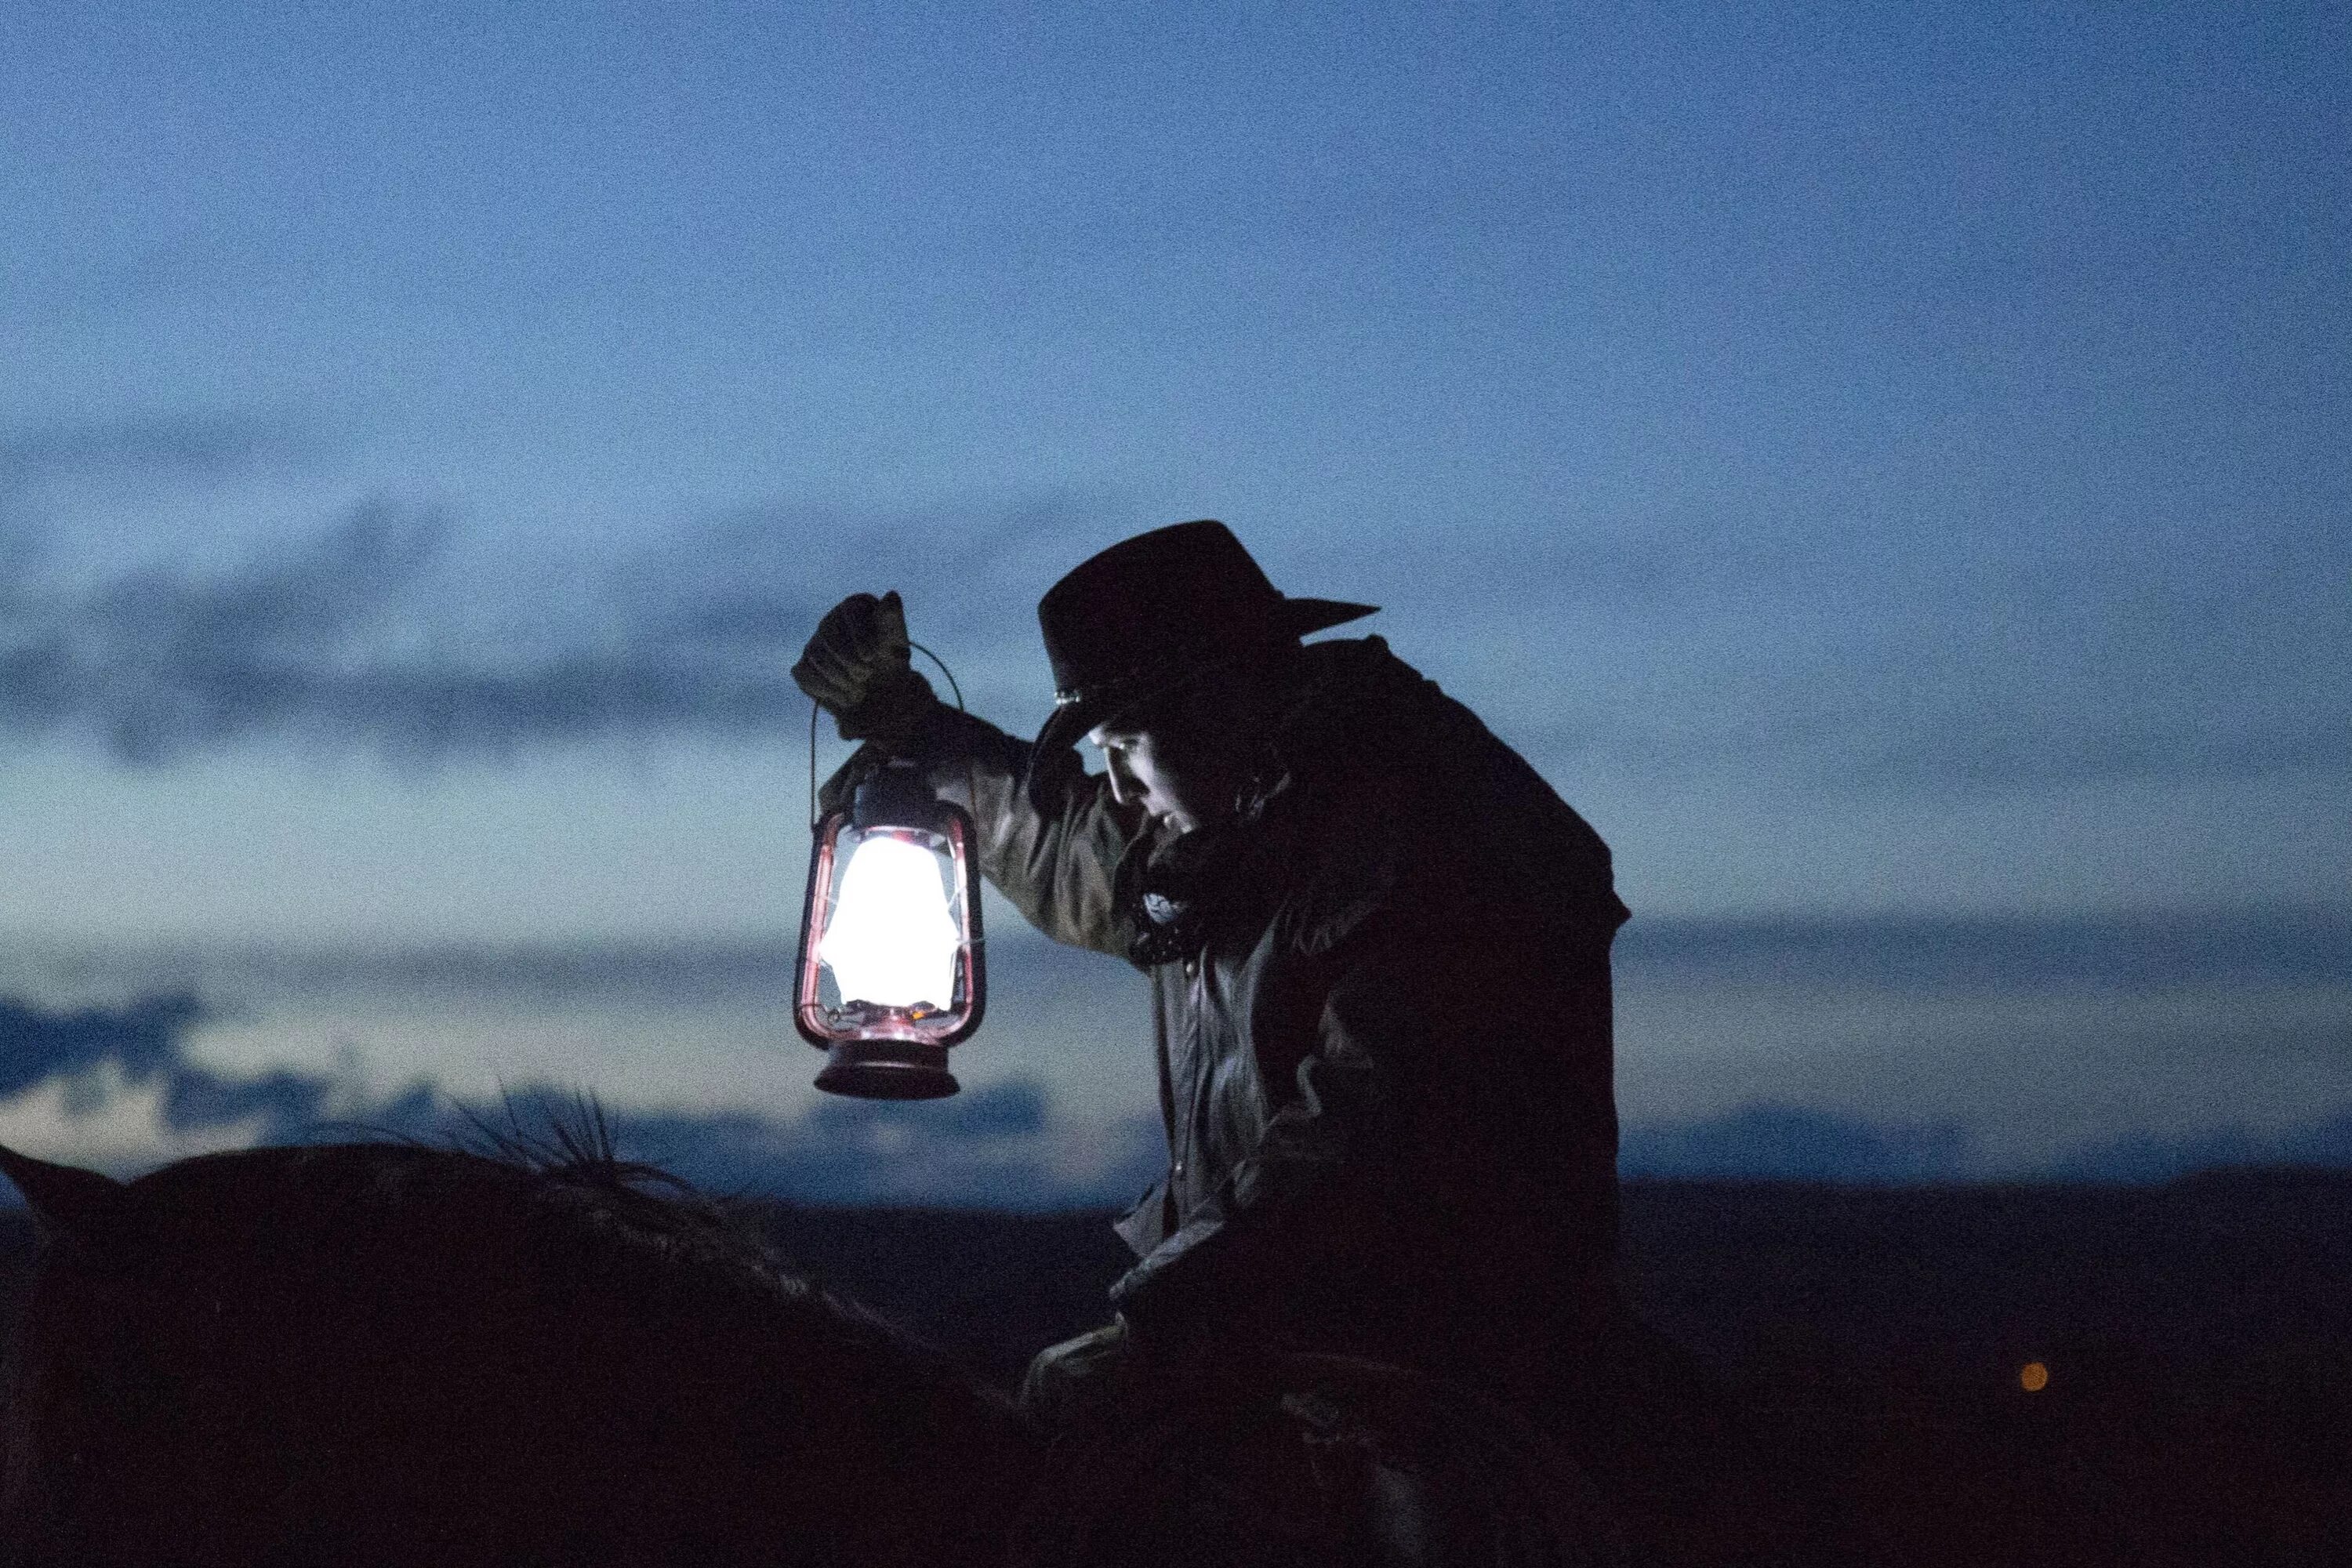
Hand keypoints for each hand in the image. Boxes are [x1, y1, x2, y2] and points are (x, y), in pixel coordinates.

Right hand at [791, 591, 938, 750]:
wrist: (881, 696)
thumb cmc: (889, 664)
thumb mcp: (896, 644)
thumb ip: (892, 621)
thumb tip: (892, 596)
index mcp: (855, 607)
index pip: (850, 611)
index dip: (859, 635)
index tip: (871, 657)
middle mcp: (831, 620)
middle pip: (829, 634)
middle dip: (850, 660)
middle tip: (867, 675)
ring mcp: (814, 644)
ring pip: (817, 656)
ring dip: (842, 678)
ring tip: (860, 687)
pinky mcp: (804, 666)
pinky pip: (806, 674)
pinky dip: (829, 690)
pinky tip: (846, 695)